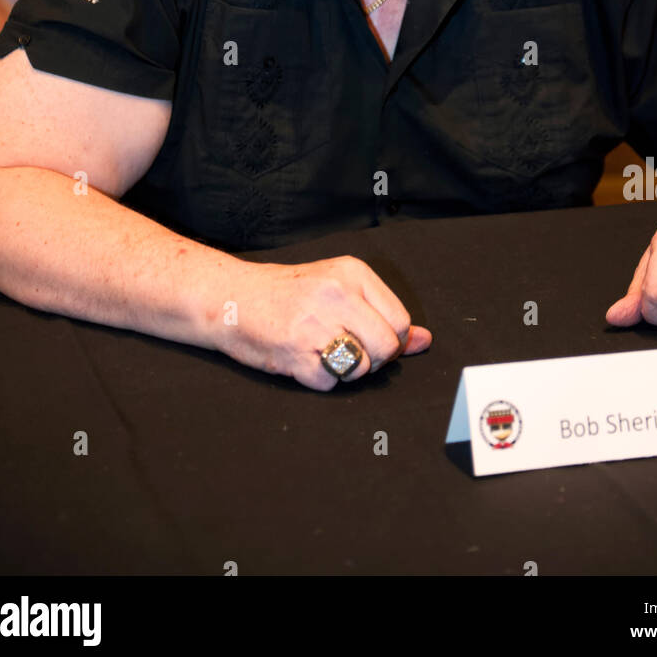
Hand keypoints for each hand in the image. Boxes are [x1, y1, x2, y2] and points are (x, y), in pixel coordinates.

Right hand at [214, 255, 432, 389]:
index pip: (399, 321)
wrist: (230, 298)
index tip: (367, 339)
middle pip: (386, 347)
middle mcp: (336, 293)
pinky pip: (330, 383)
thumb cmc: (289, 295)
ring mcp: (314, 323)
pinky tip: (303, 360)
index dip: (389, 341)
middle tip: (345, 350)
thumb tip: (425, 340)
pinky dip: (319, 380)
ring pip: (362, 367)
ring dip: (346, 371)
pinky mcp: (294, 352)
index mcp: (352, 272)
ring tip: (322, 352)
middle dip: (372, 359)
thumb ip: (383, 314)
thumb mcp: (339, 290)